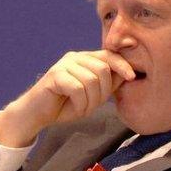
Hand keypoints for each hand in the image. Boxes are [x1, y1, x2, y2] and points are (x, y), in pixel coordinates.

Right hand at [0, 50, 135, 146]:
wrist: (38, 114)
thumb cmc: (68, 105)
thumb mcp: (94, 95)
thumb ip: (110, 83)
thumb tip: (131, 73)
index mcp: (85, 59)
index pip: (109, 56)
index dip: (123, 65)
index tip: (132, 77)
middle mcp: (75, 57)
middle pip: (103, 69)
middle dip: (104, 92)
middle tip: (94, 105)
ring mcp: (63, 65)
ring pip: (91, 80)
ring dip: (91, 101)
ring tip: (83, 108)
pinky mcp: (55, 75)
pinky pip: (78, 88)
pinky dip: (81, 104)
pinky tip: (75, 109)